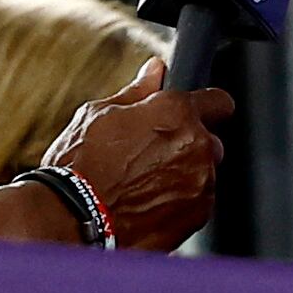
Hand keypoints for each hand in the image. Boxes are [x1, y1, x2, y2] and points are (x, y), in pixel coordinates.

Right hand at [40, 60, 231, 250]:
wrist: (73, 220)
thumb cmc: (80, 166)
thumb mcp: (98, 115)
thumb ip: (137, 92)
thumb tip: (154, 72)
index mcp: (176, 113)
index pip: (219, 101)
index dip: (204, 107)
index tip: (192, 115)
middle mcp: (197, 146)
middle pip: (210, 140)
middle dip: (188, 145)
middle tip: (150, 156)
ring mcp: (201, 184)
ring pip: (203, 174)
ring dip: (184, 176)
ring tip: (142, 185)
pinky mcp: (197, 217)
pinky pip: (197, 203)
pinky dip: (179, 204)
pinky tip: (146, 205)